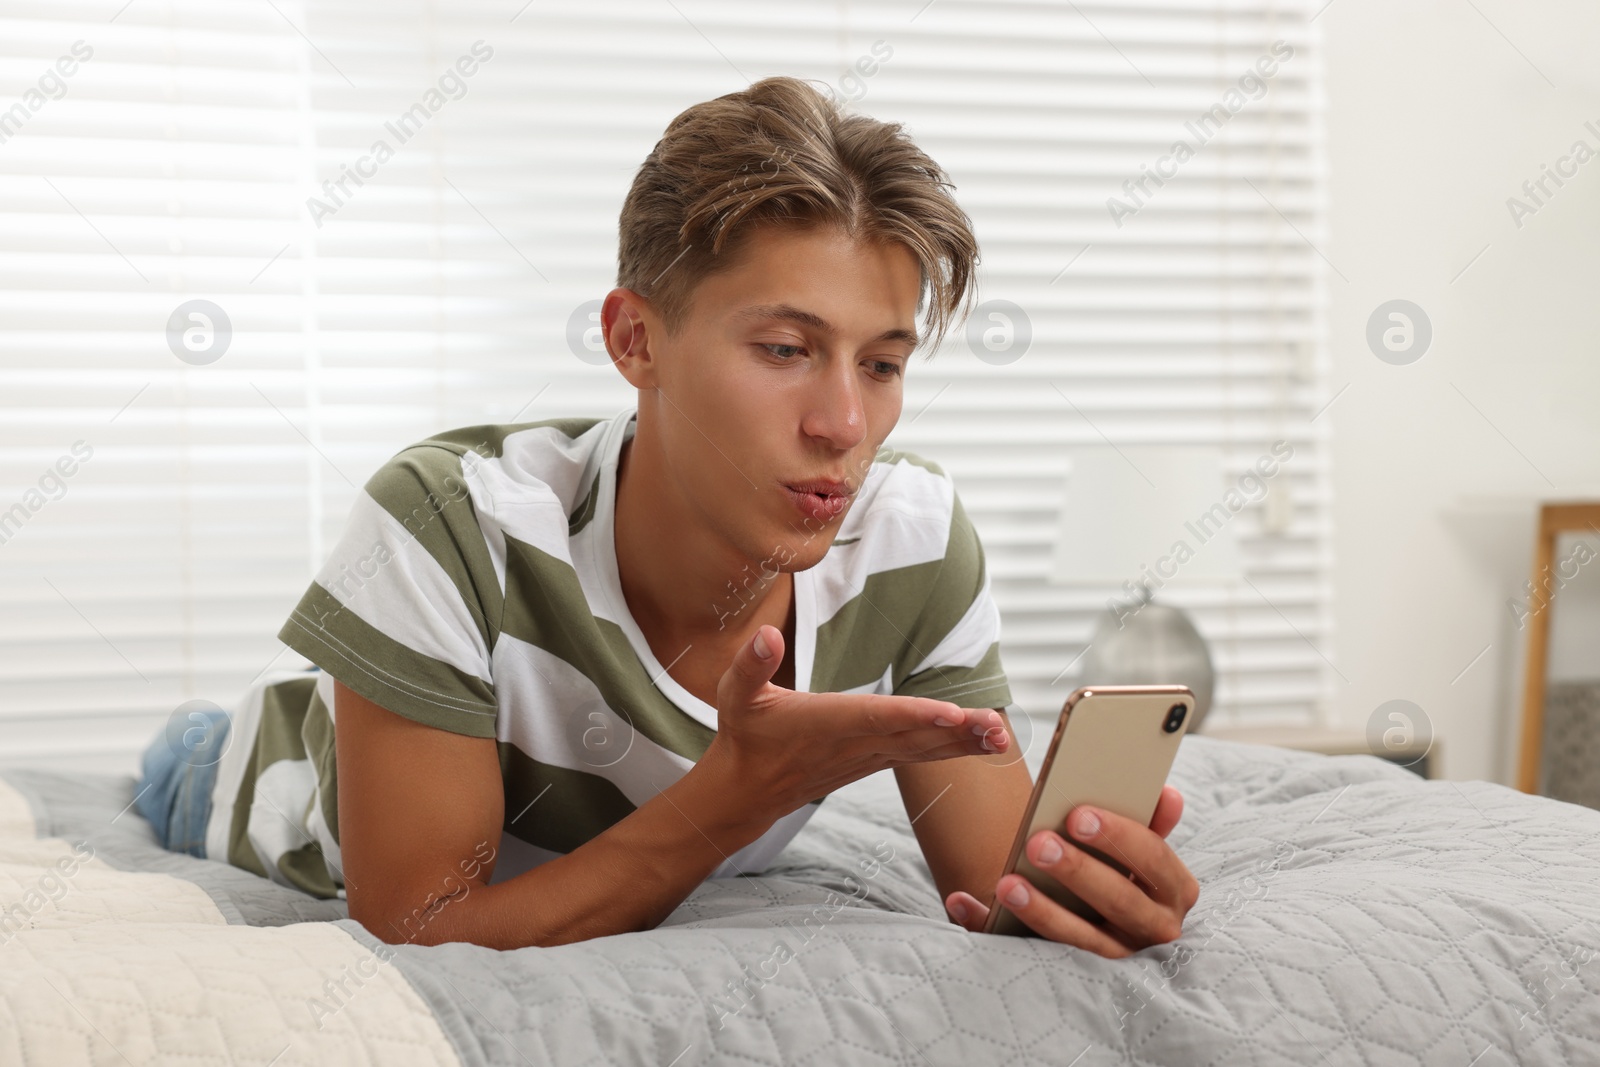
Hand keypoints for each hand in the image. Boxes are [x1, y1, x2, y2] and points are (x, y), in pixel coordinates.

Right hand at [697, 624, 1009, 825]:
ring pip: (923, 750)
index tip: (951, 714)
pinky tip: (983, 742)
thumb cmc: (745, 736)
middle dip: (957, 734)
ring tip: (1003, 737)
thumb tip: (767, 634)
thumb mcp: (734, 695)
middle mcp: (854, 744)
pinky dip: (952, 748)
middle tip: (998, 729)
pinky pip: (920, 755)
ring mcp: (867, 756)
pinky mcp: (874, 761)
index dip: (914, 715)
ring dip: (964, 744)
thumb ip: (751, 664)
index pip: (876, 717)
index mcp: (825, 724)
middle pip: (913, 737)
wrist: (747, 791)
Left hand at [943, 786, 1198, 957]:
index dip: (1118, 836)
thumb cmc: (1127, 873)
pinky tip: (963, 901)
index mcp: (1174, 889)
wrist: (1112, 924)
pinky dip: (991, 926)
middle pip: (1119, 901)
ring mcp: (1119, 956)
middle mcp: (1154, 928)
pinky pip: (1032, 953)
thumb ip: (1152, 824)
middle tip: (1038, 843)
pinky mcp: (1077, 974)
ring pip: (1082, 939)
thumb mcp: (1143, 852)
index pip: (1153, 858)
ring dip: (1042, 911)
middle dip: (1078, 871)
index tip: (1077, 815)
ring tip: (1006, 884)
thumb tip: (1167, 794)